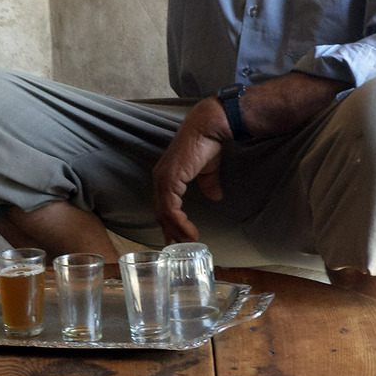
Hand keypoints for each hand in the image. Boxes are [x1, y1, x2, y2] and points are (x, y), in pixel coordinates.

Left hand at [152, 97, 230, 244]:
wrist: (209, 128)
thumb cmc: (208, 144)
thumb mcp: (208, 169)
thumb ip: (208, 183)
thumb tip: (215, 196)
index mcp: (166, 176)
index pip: (163, 204)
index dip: (170, 222)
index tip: (177, 237)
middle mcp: (160, 179)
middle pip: (161, 212)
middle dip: (170, 231)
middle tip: (178, 247)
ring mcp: (163, 180)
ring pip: (164, 214)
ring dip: (176, 231)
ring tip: (189, 242)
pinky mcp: (170, 181)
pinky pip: (171, 210)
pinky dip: (179, 223)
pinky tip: (190, 232)